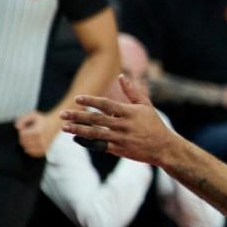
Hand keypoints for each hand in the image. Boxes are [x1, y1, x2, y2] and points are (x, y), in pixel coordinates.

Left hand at [16, 110, 61, 156]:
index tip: (25, 128)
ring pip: (26, 148)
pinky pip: (32, 153)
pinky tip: (32, 144)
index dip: (22, 131)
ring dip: (26, 143)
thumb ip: (23, 119)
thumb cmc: (43, 120)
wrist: (55, 124)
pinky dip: (30, 149)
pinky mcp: (44, 150)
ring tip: (30, 138)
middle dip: (23, 137)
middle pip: (23, 142)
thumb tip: (17, 127)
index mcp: (37, 132)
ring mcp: (42, 146)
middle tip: (28, 132)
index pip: (22, 135)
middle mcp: (40, 140)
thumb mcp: (33, 115)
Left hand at [61, 74, 177, 165]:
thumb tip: (122, 76)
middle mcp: (123, 125)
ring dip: (78, 130)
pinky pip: (99, 145)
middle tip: (64, 114)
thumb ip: (132, 91)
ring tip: (65, 127)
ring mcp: (120, 138)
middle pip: (96, 119)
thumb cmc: (154, 124)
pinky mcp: (118, 149)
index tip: (77, 99)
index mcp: (129, 112)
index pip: (106, 105)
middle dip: (78, 116)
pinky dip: (87, 142)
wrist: (163, 147)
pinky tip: (76, 138)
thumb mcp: (146, 105)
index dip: (91, 101)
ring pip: (95, 133)